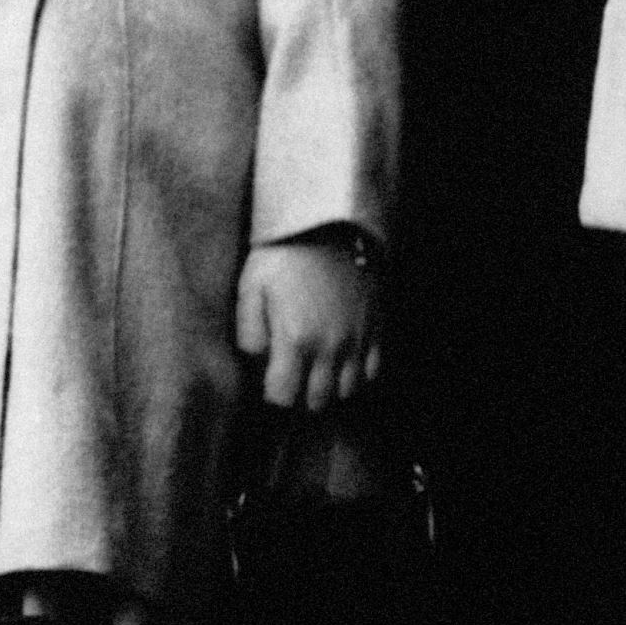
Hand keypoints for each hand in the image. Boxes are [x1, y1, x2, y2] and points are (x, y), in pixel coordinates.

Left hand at [239, 235, 379, 413]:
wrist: (332, 222)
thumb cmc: (285, 254)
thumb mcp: (250, 287)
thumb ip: (249, 333)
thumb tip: (258, 363)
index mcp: (296, 340)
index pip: (282, 398)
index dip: (272, 393)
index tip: (269, 377)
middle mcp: (330, 348)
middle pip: (316, 402)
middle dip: (300, 395)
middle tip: (292, 374)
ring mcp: (358, 340)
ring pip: (347, 392)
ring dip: (329, 388)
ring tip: (316, 369)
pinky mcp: (376, 328)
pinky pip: (372, 372)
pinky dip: (357, 374)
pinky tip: (342, 360)